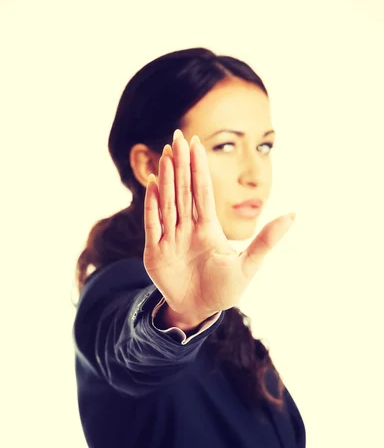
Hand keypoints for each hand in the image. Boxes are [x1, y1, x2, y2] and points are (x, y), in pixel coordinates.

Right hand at [143, 129, 294, 320]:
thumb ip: (266, 239)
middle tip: (177, 137)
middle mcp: (187, 228)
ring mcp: (171, 238)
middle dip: (181, 164)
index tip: (197, 144)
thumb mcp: (249, 265)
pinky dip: (153, 206)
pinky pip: (153, 224)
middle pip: (184, 190)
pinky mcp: (156, 252)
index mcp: (208, 228)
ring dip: (167, 179)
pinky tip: (153, 185)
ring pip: (169, 202)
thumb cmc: (224, 289)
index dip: (200, 169)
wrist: (200, 310)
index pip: (202, 192)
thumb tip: (293, 214)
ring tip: (166, 154)